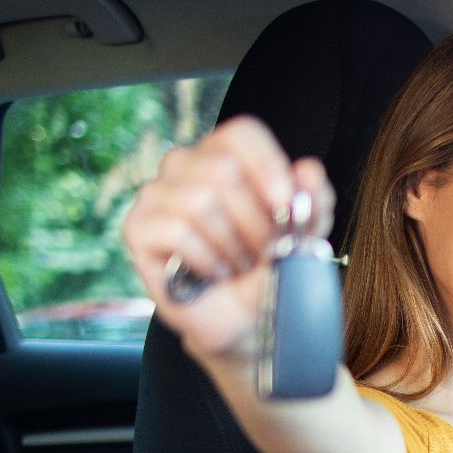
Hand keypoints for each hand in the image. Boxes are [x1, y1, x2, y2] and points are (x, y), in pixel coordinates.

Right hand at [120, 115, 334, 364]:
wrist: (245, 320)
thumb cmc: (270, 269)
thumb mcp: (306, 234)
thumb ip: (314, 199)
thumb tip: (307, 170)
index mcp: (225, 154)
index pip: (241, 133)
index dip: (269, 167)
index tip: (288, 209)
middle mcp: (185, 165)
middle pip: (223, 169)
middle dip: (256, 221)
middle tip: (266, 252)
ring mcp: (156, 194)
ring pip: (199, 200)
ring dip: (233, 244)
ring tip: (241, 265)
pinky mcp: (137, 227)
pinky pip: (176, 230)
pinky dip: (207, 259)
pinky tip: (215, 273)